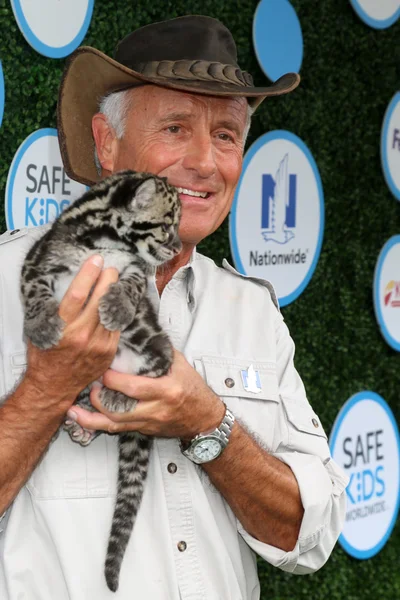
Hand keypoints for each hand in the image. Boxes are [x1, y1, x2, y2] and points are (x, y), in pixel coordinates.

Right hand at [24, 256, 120, 407]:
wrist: (54, 386)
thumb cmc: (45, 356)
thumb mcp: (41, 329)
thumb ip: (55, 310)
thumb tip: (73, 286)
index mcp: (61, 327)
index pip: (77, 294)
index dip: (88, 274)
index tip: (95, 260)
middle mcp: (81, 334)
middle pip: (99, 300)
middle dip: (108, 280)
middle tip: (112, 269)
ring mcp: (97, 344)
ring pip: (110, 312)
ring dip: (114, 295)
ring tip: (115, 283)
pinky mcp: (107, 352)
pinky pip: (116, 327)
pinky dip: (117, 313)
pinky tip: (116, 304)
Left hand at [67, 350, 225, 438]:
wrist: (205, 420)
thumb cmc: (194, 389)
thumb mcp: (181, 366)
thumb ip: (159, 353)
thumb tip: (138, 334)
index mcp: (166, 390)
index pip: (134, 388)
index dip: (114, 380)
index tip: (102, 369)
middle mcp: (156, 410)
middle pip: (120, 409)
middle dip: (99, 398)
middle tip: (90, 384)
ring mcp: (149, 423)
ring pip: (115, 425)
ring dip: (91, 417)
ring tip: (74, 408)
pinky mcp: (144, 431)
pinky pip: (118, 430)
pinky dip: (98, 426)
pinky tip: (82, 420)